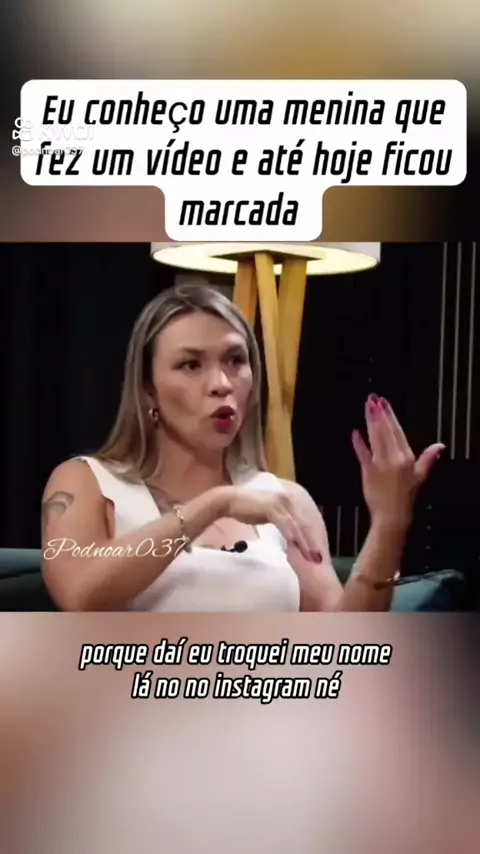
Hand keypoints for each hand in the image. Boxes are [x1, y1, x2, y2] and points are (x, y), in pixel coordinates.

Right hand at [223, 487, 322, 562]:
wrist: (231, 502)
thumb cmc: (247, 509)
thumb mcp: (268, 517)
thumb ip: (281, 523)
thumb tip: (290, 536)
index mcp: (288, 502)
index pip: (303, 522)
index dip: (310, 538)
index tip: (315, 553)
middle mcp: (287, 500)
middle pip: (303, 524)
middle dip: (311, 542)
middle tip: (317, 558)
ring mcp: (280, 503)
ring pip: (296, 525)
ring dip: (303, 541)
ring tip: (309, 555)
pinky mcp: (271, 507)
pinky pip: (284, 523)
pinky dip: (290, 534)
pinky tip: (294, 545)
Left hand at [352, 394, 444, 528]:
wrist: (392, 515)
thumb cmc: (405, 496)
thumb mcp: (420, 475)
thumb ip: (428, 458)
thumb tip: (440, 446)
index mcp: (407, 457)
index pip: (398, 431)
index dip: (390, 416)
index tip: (384, 403)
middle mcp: (394, 458)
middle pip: (385, 431)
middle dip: (378, 414)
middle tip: (372, 399)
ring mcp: (380, 464)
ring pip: (375, 438)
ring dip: (370, 422)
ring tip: (367, 408)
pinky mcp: (368, 471)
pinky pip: (362, 454)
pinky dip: (358, 443)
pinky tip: (355, 433)